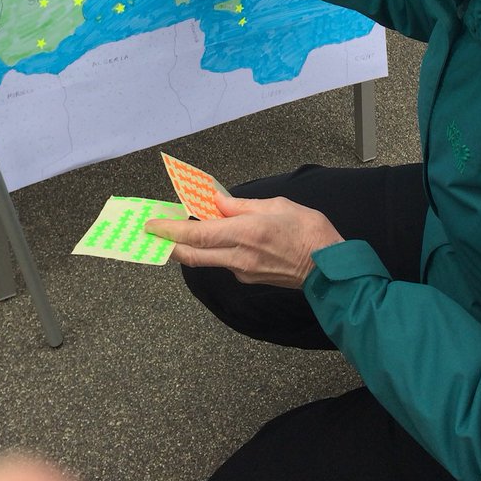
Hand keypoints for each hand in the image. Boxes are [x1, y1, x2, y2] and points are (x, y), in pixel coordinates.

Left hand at [147, 190, 343, 287]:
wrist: (328, 267)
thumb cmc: (309, 231)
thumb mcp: (277, 205)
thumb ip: (243, 205)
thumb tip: (217, 202)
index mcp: (245, 233)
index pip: (197, 233)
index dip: (170, 229)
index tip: (152, 224)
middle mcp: (239, 256)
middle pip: (193, 254)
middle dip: (171, 243)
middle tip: (158, 231)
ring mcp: (243, 271)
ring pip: (208, 259)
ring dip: (194, 245)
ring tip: (187, 228)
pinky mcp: (250, 278)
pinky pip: (225, 262)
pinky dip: (216, 249)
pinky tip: (221, 237)